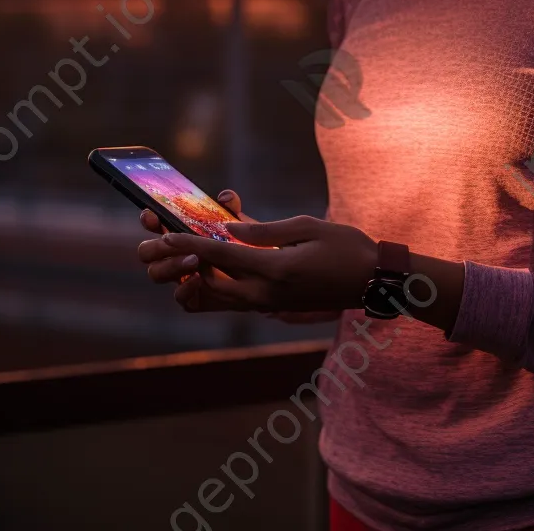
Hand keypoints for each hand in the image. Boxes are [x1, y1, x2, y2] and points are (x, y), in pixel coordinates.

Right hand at [138, 189, 258, 312]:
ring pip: (158, 274)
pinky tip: (198, 278)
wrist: (264, 274)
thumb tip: (225, 197)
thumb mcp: (240, 224)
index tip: (152, 215)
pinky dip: (185, 289)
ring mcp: (182, 278)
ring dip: (171, 265)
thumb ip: (231, 208)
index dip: (149, 219)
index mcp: (182, 234)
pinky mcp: (195, 298)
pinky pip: (180, 298)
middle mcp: (176, 256)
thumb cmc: (246, 244)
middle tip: (168, 243)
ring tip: (195, 259)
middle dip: (153, 247)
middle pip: (146, 252)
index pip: (155, 225)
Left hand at [152, 215, 378, 314]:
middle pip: (211, 284)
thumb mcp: (308, 227)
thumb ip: (265, 230)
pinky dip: (217, 287)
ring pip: (219, 298)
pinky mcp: (275, 306)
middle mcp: (267, 294)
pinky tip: (210, 269)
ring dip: (196, 278)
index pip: (222, 256)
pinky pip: (236, 300)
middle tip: (161, 247)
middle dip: (183, 265)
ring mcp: (271, 304)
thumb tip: (228, 229)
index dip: (189, 244)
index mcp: (276, 270)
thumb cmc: (346, 247)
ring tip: (179, 258)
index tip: (164, 235)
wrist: (372, 281)